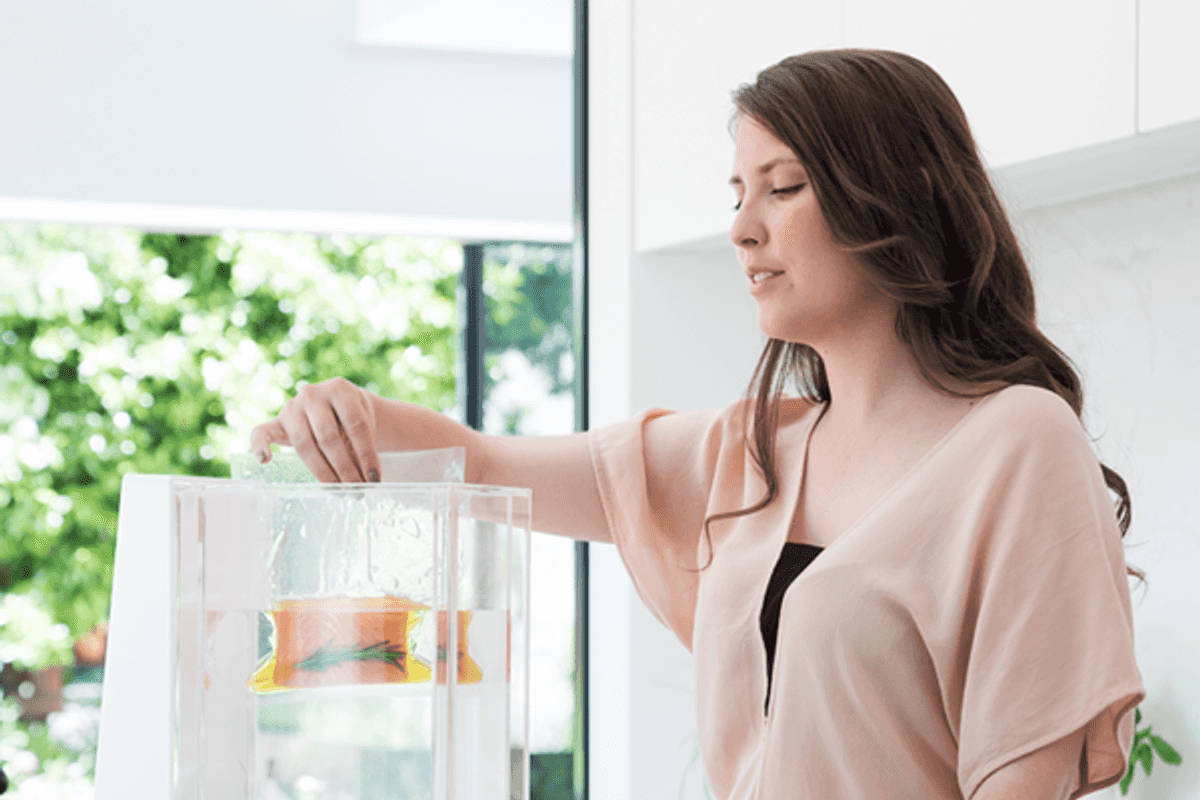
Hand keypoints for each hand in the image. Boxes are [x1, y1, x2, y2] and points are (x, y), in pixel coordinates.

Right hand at [249, 377, 380, 482]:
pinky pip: (261, 432)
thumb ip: (360, 443)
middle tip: (357, 491)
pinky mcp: (277, 421)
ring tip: (339, 490)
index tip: (375, 479)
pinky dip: (259, 445)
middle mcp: (313, 395)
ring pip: (305, 444)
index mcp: (340, 390)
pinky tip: (264, 461)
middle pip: (329, 438)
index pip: (356, 426)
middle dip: (346, 469)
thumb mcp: (363, 421)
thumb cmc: (352, 417)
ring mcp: (292, 407)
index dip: (367, 455)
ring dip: (323, 472)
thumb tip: (367, 481)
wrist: (336, 402)